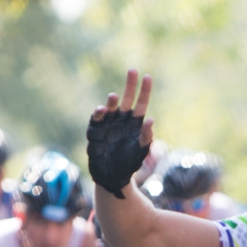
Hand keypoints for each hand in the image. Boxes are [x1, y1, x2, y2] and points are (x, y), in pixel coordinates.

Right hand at [87, 70, 154, 197]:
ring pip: (110, 109)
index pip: (141, 104)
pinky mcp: (96, 132)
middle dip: (129, 86)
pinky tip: (101, 110)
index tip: (147, 77)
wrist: (113, 176)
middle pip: (127, 100)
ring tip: (114, 96)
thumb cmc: (129, 163)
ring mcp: (108, 125)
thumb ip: (146, 137)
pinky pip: (96, 121)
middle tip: (133, 71)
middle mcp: (121, 120)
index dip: (144, 91)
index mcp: (135, 123)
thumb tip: (151, 120)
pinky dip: (98, 115)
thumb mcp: (141, 151)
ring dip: (111, 102)